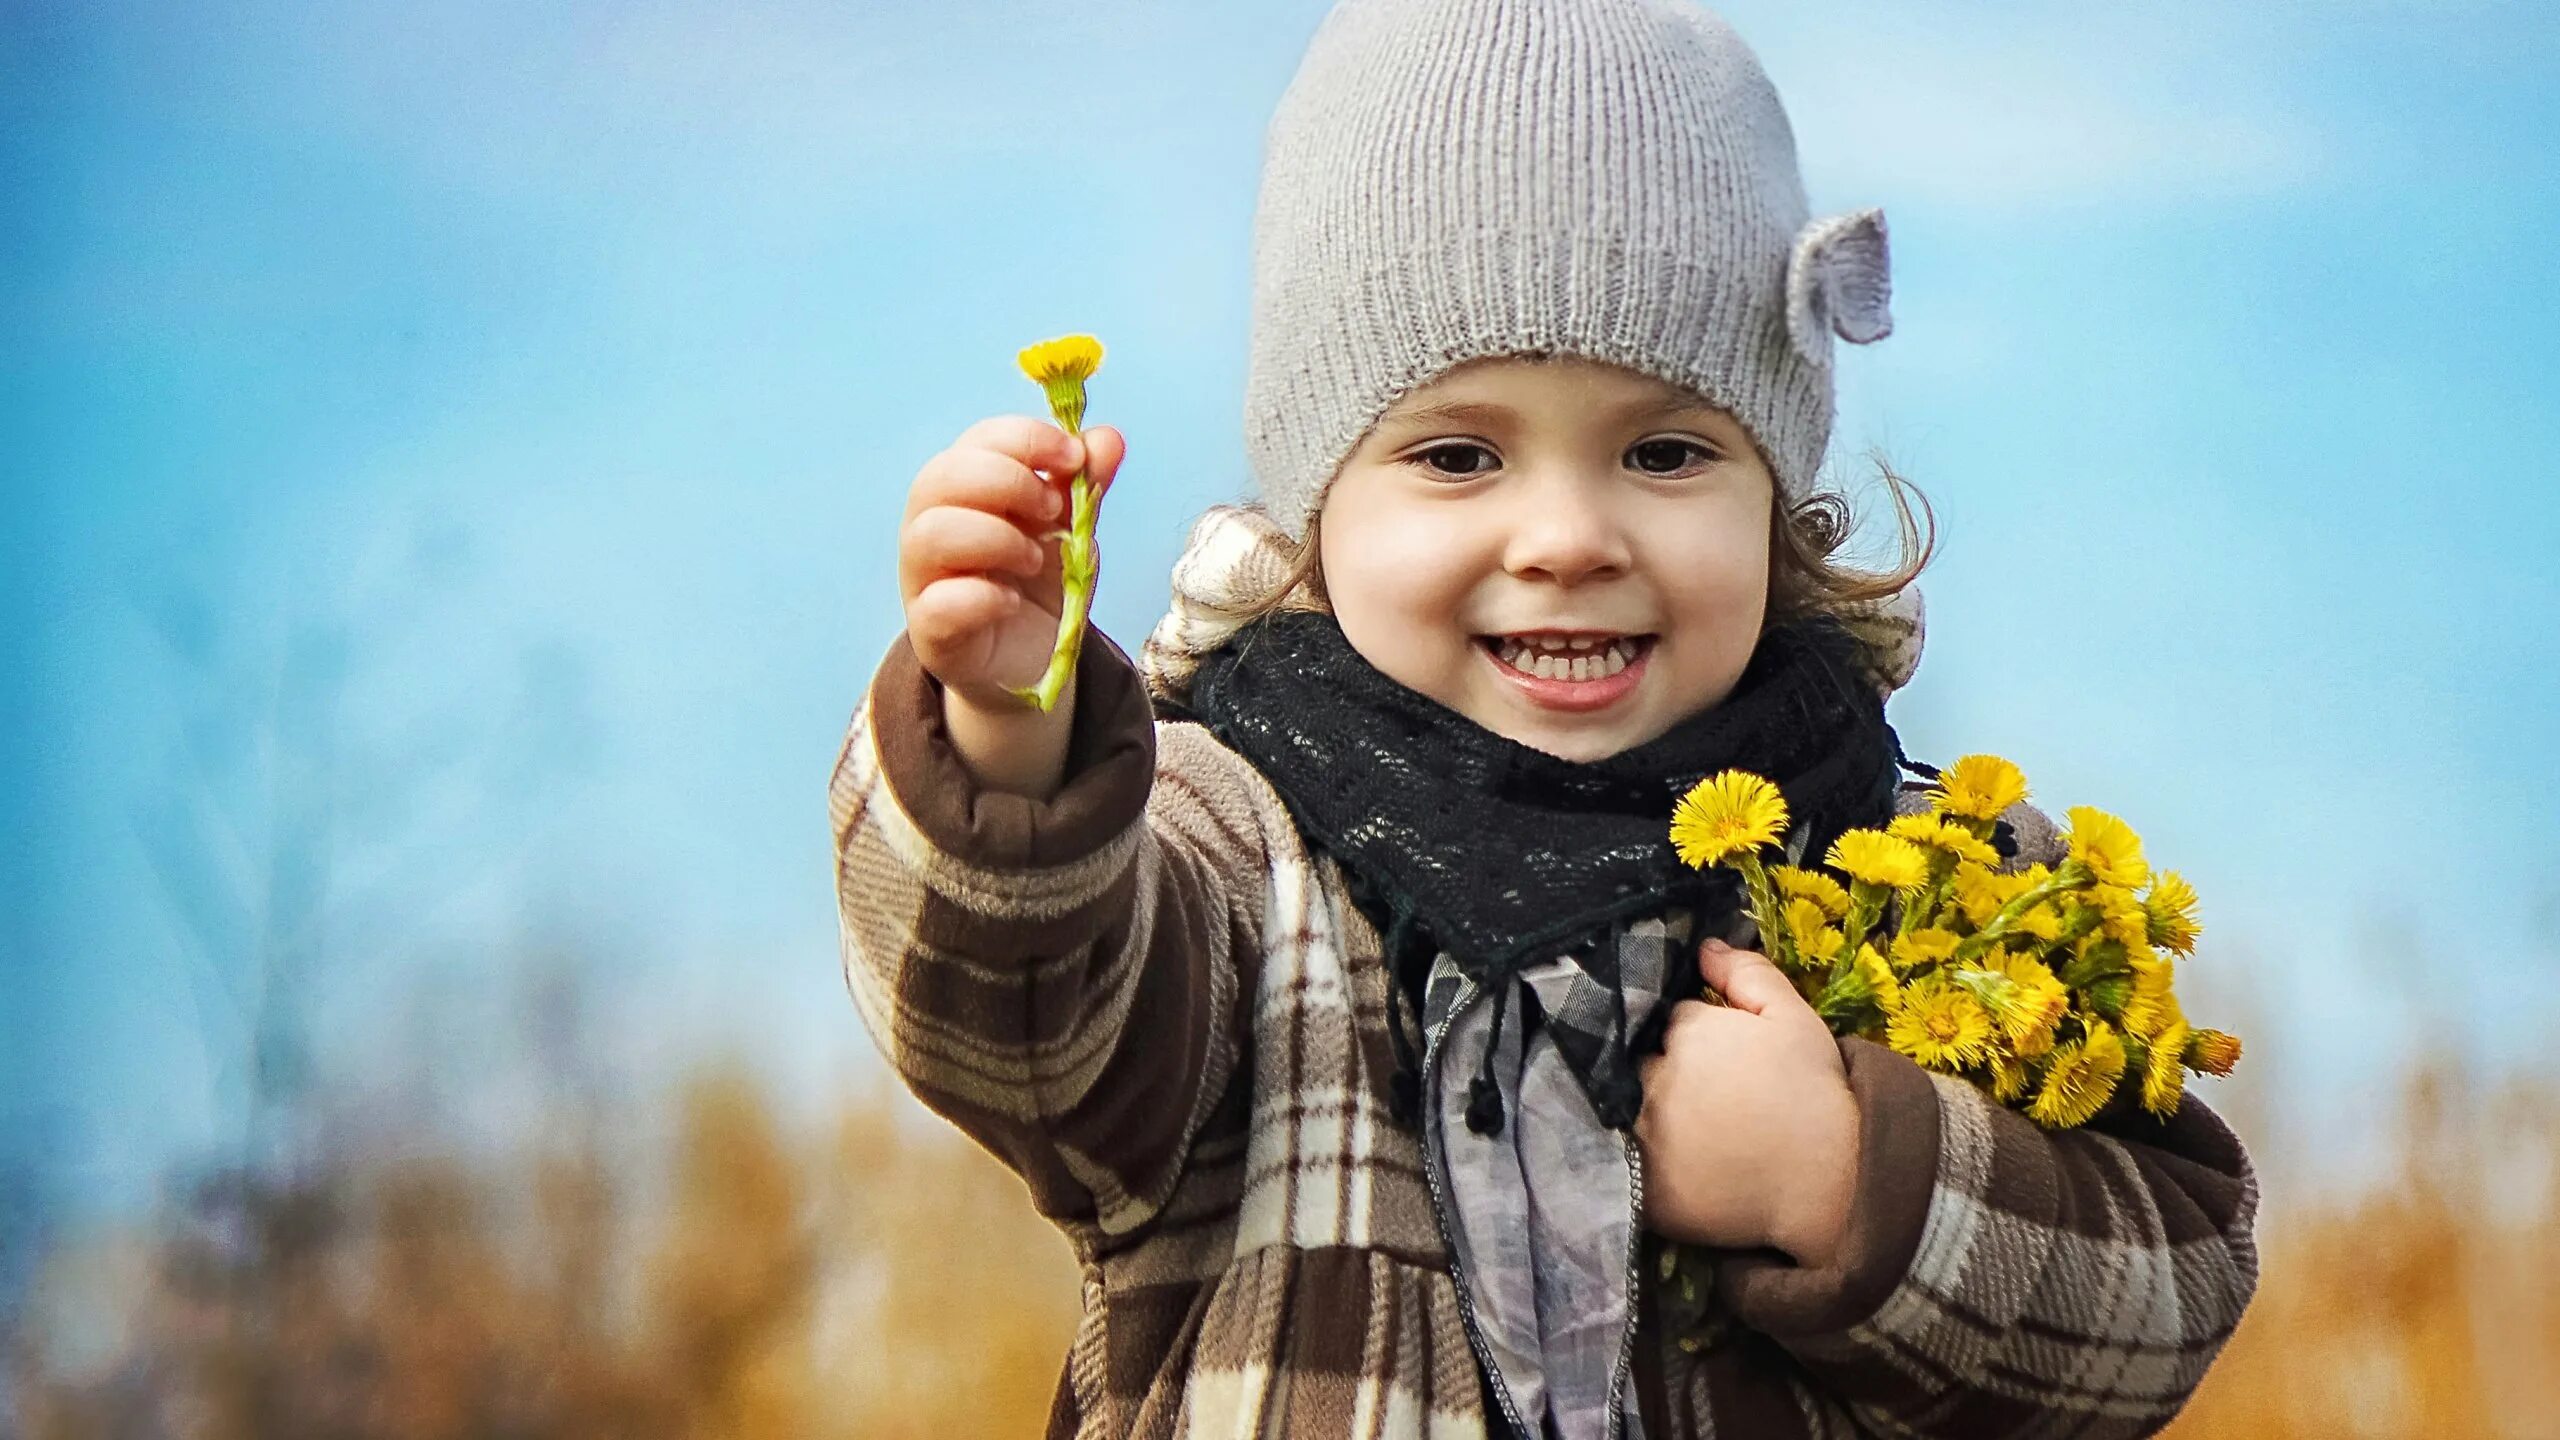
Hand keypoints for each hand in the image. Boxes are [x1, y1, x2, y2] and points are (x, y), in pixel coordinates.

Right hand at [898, 416, 1127, 710]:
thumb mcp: (1071, 529)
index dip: (1026, 439)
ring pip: (931, 533)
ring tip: (1033, 560)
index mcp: (966, 488)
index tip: (1073, 458)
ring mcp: (923, 578)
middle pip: (941, 476)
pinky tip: (1012, 602)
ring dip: (995, 537)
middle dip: (1007, 482)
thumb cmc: (1039, 583)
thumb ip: (1084, 485)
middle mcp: (933, 524)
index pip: (978, 439)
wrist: (1034, 659)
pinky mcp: (929, 631)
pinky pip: (937, 603)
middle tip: (1053, 512)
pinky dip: (981, 597)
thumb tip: (1108, 439)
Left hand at [1635, 938, 1860, 1267]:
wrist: (1831, 1185)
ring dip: (1640, 1114)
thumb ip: (1748, 975)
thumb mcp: (1794, 1019)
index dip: (1690, 1035)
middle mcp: (1653, 1079)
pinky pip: (1624, 1167)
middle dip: (1659, 1071)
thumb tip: (1703, 948)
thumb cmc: (1816, 1095)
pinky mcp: (1643, 1188)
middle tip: (1698, 1096)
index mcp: (1686, 1032)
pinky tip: (1667, 1166)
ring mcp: (1643, 1136)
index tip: (1714, 1054)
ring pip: (1626, 1112)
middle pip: (1639, 1064)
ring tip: (1680, 1131)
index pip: (1670, 1022)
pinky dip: (1636, 1162)